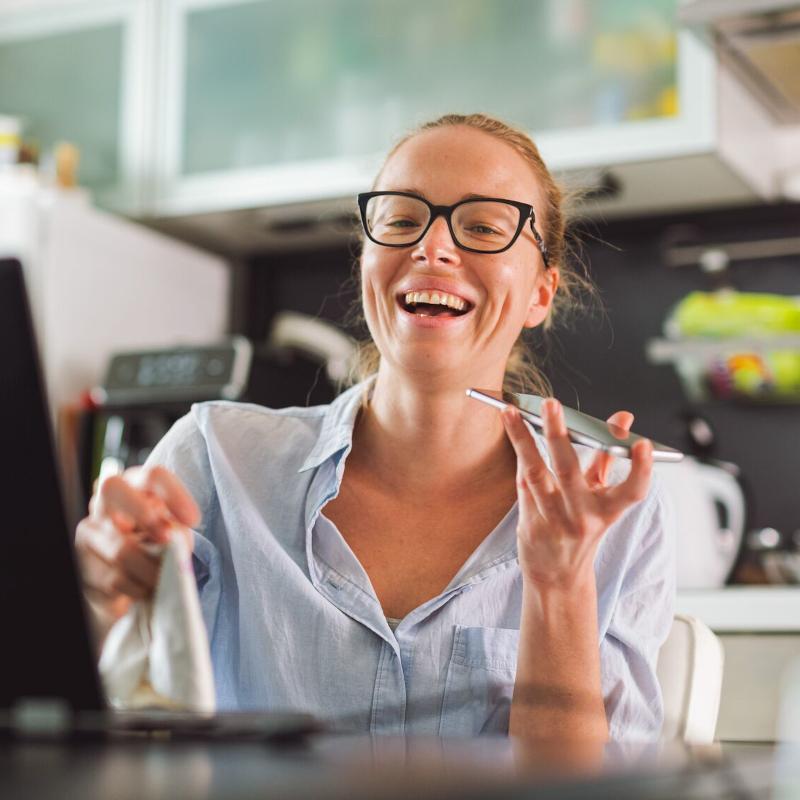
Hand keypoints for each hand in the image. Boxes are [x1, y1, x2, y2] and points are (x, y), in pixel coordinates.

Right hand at [75, 465, 200, 623]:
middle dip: (144, 514)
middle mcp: (104, 503)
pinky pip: (113, 580)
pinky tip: (146, 590)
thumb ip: (175, 531)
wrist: (126, 580)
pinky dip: (138, 589)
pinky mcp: (78, 565)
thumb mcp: (171, 532)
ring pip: (120, 548)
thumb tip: (173, 544)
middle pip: (114, 489)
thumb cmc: (155, 546)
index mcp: (135, 487)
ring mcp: (87, 533)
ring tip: (165, 578)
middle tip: (168, 540)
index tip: (194, 520)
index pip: (153, 476)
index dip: (175, 494)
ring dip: (150, 569)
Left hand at [502, 399, 651, 590]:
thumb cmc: (583, 525)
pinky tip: (513, 429)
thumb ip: (609, 457)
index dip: (642, 470)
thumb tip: (623, 418)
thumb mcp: (602, 497)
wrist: (558, 575)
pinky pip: (522, 482)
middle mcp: (582, 517)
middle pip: (569, 471)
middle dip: (558, 434)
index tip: (644, 445)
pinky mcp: (530, 523)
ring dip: (521, 439)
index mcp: (609, 511)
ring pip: (535, 473)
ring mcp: (553, 521)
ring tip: (510, 411)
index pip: (633, 492)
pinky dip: (519, 455)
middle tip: (550, 403)